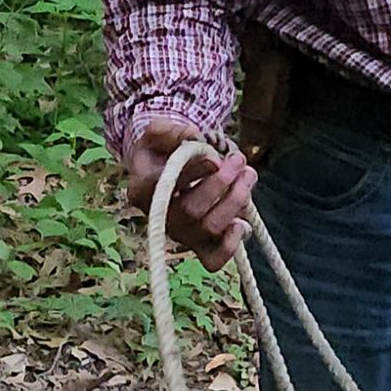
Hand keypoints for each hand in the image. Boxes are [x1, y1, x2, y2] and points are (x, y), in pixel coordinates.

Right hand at [124, 116, 257, 271]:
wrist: (164, 169)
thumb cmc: (160, 151)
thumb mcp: (158, 132)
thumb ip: (171, 130)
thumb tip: (195, 137)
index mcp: (141, 189)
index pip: (164, 187)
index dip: (193, 173)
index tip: (214, 157)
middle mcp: (159, 217)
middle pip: (191, 210)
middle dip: (221, 184)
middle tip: (238, 159)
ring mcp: (179, 234)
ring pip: (209, 228)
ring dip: (236, 201)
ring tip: (249, 174)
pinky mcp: (198, 245)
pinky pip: (212, 260)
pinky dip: (230, 245)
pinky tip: (242, 223)